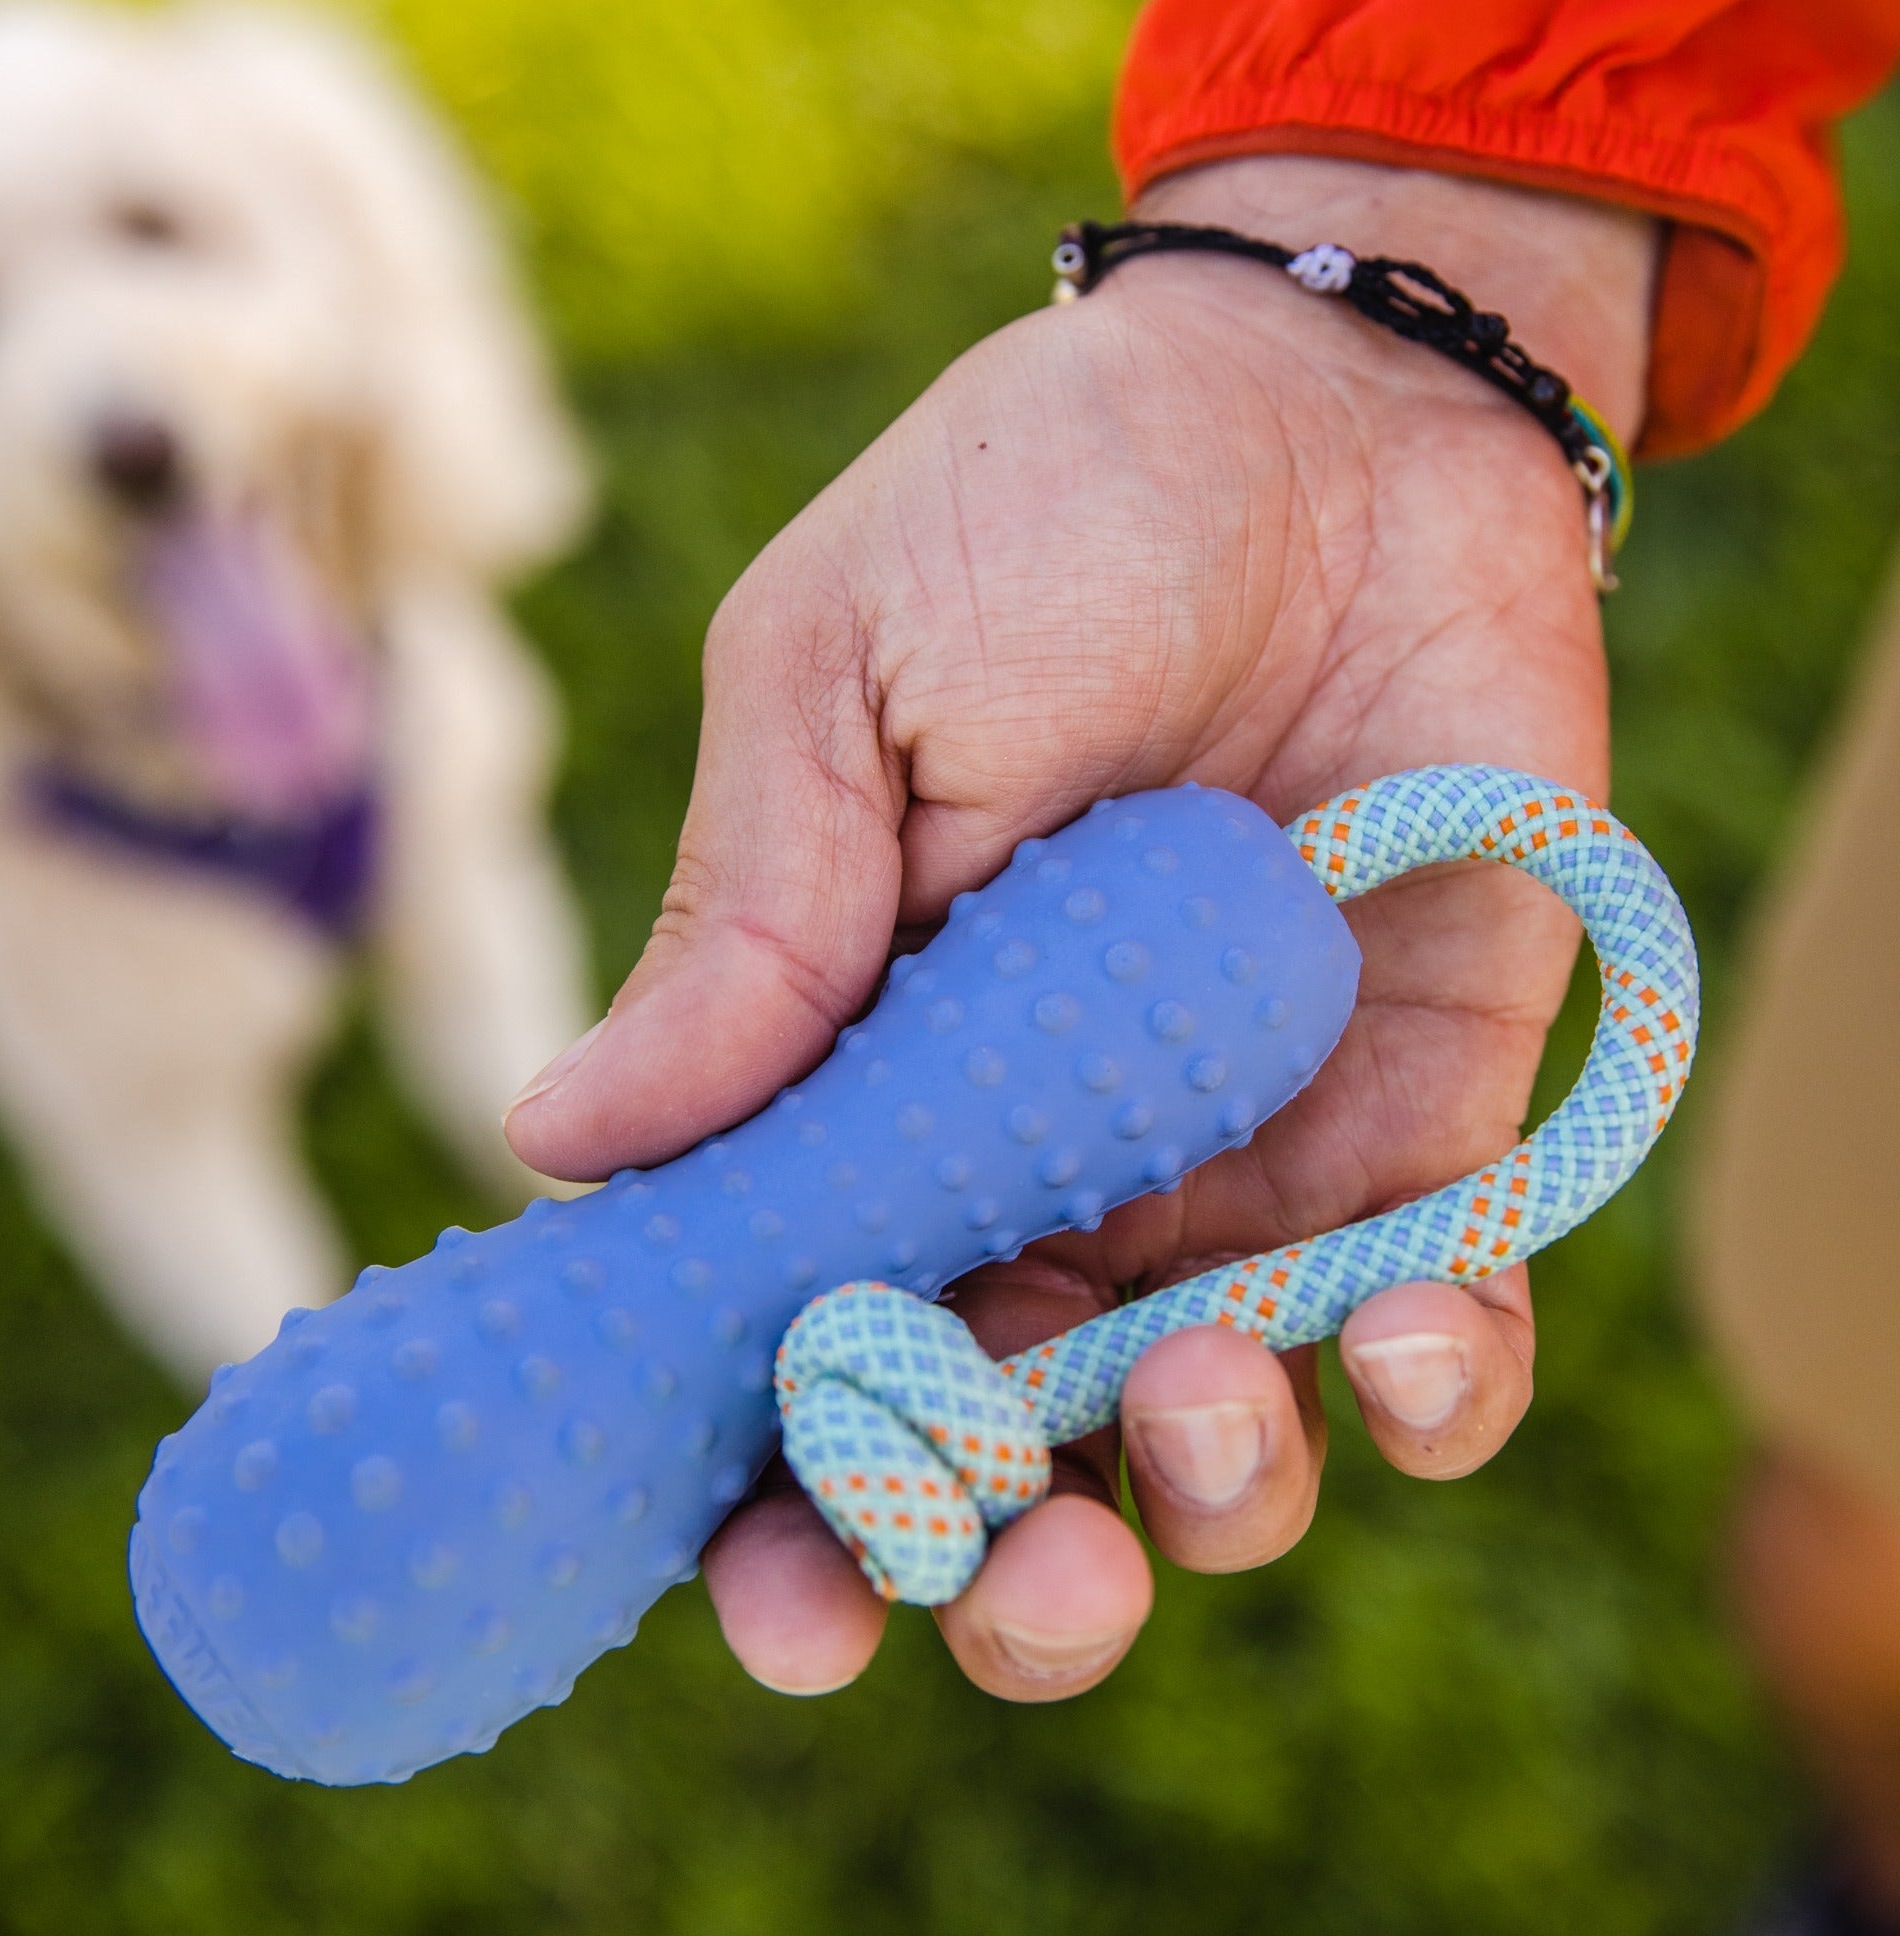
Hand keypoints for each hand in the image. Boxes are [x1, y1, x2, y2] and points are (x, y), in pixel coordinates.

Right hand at [505, 156, 1656, 1699]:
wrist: (1313, 400)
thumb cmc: (1039, 512)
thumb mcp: (840, 690)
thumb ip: (742, 930)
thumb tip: (561, 1142)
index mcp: (863, 1079)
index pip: (802, 1346)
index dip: (780, 1505)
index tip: (775, 1596)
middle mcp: (1045, 1155)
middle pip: (1007, 1453)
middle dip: (998, 1572)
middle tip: (1004, 1576)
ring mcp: (1234, 1151)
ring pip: (1214, 1438)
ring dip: (1203, 1494)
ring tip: (1189, 1398)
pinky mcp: (1418, 1108)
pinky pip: (1436, 1321)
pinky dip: (1428, 1384)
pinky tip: (1401, 1349)